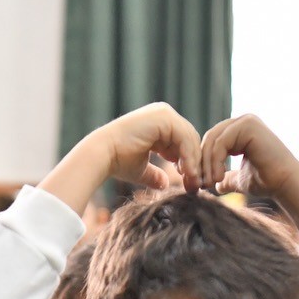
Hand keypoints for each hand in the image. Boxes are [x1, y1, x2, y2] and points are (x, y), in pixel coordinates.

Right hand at [40, 102, 201, 212]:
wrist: (102, 155)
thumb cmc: (117, 162)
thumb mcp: (142, 169)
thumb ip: (155, 175)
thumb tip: (165, 184)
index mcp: (158, 123)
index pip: (183, 141)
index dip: (188, 162)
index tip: (189, 183)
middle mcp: (163, 114)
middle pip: (190, 139)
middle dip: (194, 163)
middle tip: (195, 185)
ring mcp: (164, 113)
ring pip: (190, 138)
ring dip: (193, 162)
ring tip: (192, 182)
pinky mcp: (164, 117)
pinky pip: (185, 138)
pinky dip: (189, 156)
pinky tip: (186, 173)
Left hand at [200, 114, 298, 197]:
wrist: (284, 183)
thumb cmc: (266, 182)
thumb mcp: (240, 178)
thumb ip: (228, 177)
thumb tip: (217, 185)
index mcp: (241, 130)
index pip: (212, 140)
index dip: (204, 161)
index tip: (202, 183)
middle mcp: (244, 121)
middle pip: (210, 138)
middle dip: (203, 162)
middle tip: (202, 184)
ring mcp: (246, 121)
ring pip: (213, 140)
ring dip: (207, 164)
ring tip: (210, 183)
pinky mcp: (248, 125)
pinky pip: (220, 143)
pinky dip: (215, 161)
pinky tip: (218, 178)